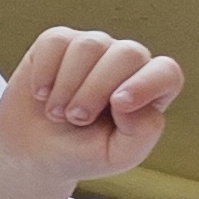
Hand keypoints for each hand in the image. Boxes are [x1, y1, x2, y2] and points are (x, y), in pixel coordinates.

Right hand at [0, 27, 180, 178]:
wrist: (33, 153)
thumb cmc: (81, 153)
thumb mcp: (117, 156)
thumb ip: (141, 133)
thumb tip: (132, 101)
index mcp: (149, 90)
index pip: (166, 72)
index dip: (146, 83)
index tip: (117, 105)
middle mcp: (126, 62)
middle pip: (126, 54)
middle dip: (96, 89)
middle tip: (76, 119)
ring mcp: (93, 48)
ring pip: (89, 46)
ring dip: (67, 85)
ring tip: (56, 112)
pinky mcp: (58, 42)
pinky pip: (56, 41)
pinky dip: (45, 71)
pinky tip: (41, 93)